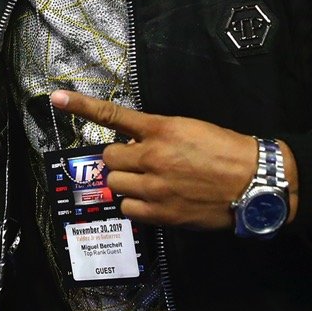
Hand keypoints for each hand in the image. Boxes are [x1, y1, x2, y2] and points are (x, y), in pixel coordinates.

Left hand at [51, 91, 296, 227]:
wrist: (255, 182)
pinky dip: (136, 206)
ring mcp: (155, 186)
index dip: (81, 105)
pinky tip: (155, 201)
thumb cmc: (227, 151)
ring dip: (128, 183)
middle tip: (144, 162)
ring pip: (116, 184)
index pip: (113, 115)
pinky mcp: (161, 213)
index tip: (56, 97)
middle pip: (110, 157)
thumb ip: (157, 135)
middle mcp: (152, 156)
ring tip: (153, 182)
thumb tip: (134, 145)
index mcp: (161, 129)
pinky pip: (128, 209)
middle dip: (122, 160)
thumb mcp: (190, 129)